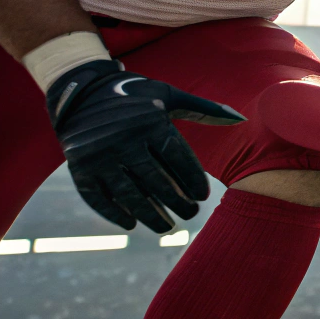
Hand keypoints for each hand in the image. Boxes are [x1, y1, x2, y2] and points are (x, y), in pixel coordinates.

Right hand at [47, 59, 238, 233]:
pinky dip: (113, 213)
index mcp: (150, 122)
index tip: (203, 197)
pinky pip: (97, 197)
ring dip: (149, 215)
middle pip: (156, 181)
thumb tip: (240, 118)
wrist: (82, 92)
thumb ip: (203, 109)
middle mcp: (123, 139)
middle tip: (190, 215)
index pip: (178, 158)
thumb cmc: (135, 95)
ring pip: (129, 194)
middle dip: (177, 202)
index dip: (193, 180)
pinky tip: (131, 223)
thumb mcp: (169, 95)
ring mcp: (99, 155)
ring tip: (166, 227)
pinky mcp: (79, 167)